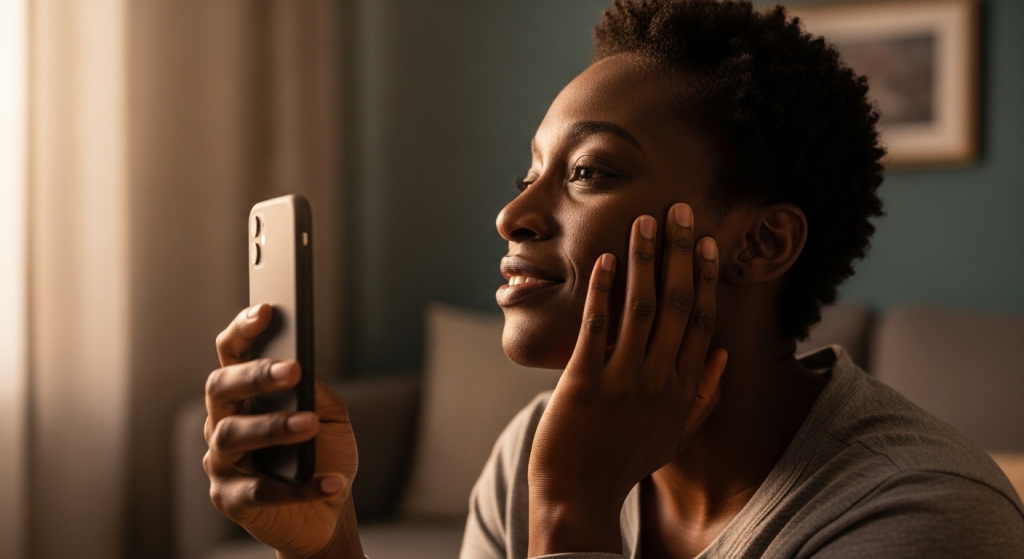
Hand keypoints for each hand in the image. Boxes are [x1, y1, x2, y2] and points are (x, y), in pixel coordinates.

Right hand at [204, 304, 362, 558]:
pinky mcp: (230, 500)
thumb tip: (303, 370)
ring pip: (232, 435)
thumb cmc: (323, 452)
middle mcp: (223, 420)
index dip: (243, 329)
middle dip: (255, 374)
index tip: (266, 310)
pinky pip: (259, 491)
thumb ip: (315, 390)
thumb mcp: (329, 414)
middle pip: (221, 386)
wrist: (326, 510)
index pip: (233, 352)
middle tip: (293, 370)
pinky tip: (331, 481)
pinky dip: (298, 487)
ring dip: (273, 427)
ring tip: (310, 425)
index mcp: (244, 393)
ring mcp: (222, 462)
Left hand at [528, 203, 727, 554]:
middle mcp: (661, 380)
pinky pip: (598, 327)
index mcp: (683, 388)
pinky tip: (607, 260)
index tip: (707, 242)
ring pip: (642, 308)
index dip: (706, 277)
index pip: (702, 320)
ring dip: (645, 260)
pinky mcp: (586, 382)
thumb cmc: (625, 462)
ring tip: (646, 221)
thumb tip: (721, 356)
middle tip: (681, 210)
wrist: (579, 495)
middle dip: (681, 253)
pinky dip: (605, 291)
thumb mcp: (675, 435)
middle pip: (678, 304)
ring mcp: (624, 381)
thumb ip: (701, 396)